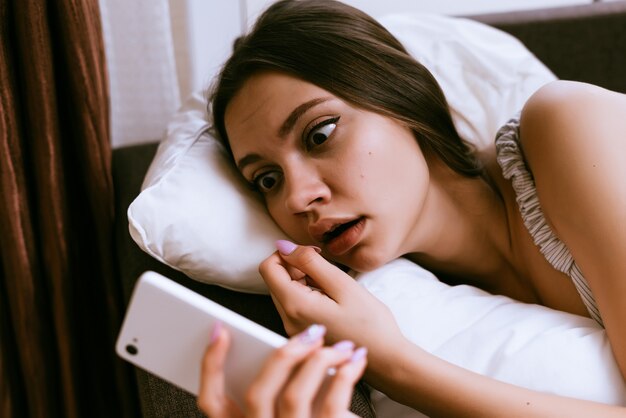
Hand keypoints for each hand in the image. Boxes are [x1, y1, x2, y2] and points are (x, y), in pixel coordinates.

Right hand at [197, 323, 366, 417]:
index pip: (212, 402)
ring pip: (293, 396)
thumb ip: (275, 391)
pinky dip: (345, 377)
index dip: (211, 365)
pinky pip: (332, 407)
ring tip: (340, 347)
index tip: (220, 331)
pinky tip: (355, 361)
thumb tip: (288, 351)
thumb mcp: (282, 413)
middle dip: (283, 355)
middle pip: (257, 394)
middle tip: (311, 333)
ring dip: (319, 361)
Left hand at [259, 240, 403, 359]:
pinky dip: (307, 294)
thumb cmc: (371, 323)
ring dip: (303, 280)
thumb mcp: (342, 285)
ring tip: (332, 287)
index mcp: (295, 306)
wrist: (386, 360)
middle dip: (296, 267)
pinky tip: (331, 300)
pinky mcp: (302, 333)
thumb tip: (284, 246)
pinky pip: (294, 305)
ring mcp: (293, 329)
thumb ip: (310, 263)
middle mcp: (287, 320)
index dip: (287, 253)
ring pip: (284, 291)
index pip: (268, 268)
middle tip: (326, 271)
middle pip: (274, 279)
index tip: (312, 255)